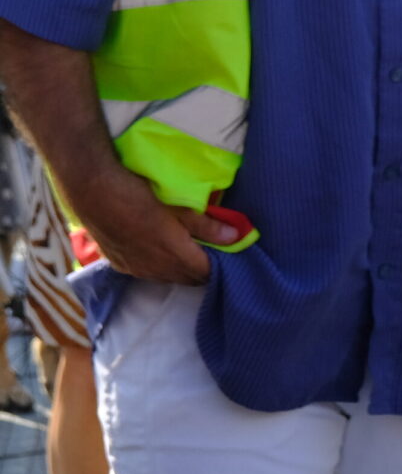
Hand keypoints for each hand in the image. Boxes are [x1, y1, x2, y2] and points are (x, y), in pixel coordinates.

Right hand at [67, 163, 233, 285]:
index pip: (205, 273)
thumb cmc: (140, 195)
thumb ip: (207, 226)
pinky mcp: (120, 266)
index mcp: (174, 256)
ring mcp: (136, 270)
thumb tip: (236, 237)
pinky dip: (161, 267)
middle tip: (214, 251)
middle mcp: (155, 270)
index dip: (220, 266)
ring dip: (181, 270)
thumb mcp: (179, 207)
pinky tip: (162, 253)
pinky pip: (147, 274)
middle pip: (188, 279)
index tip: (229, 254)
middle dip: (203, 269)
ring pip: (167, 278)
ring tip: (191, 251)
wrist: (93, 194)